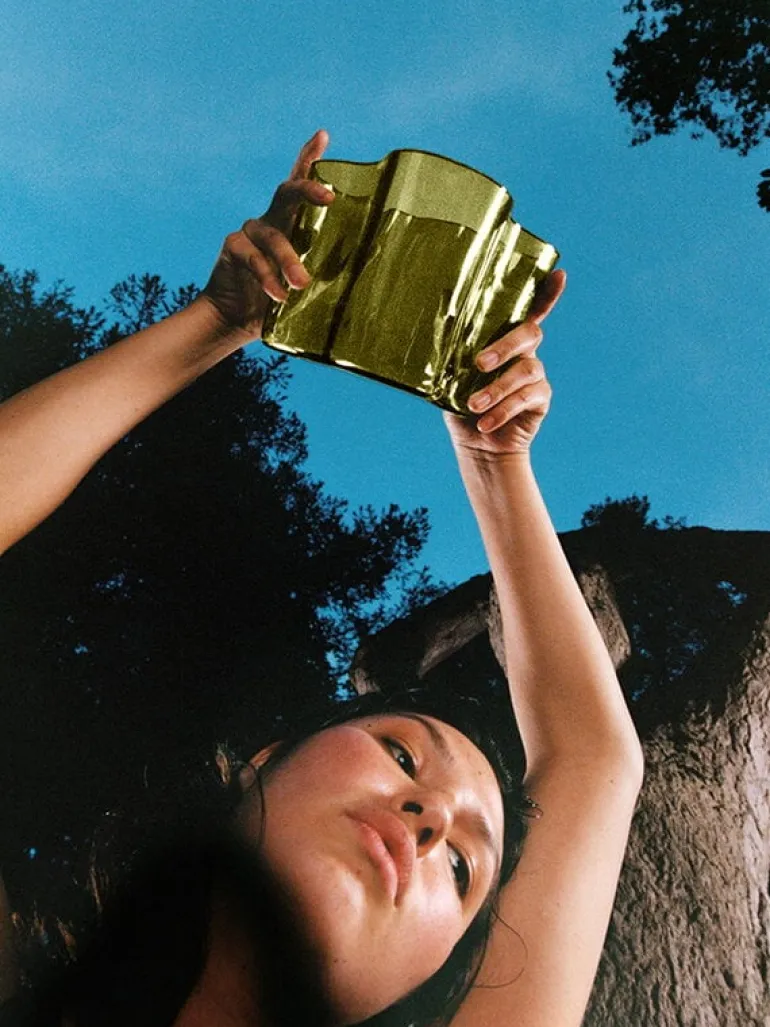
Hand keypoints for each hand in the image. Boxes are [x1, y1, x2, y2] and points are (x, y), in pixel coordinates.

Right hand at [201, 129, 334, 339]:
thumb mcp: (308, 288)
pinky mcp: (233, 248)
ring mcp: (250, 232)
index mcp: (290, 223)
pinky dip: (267, 277)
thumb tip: (370, 281)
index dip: (308, 157)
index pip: (299, 183)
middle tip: (329, 197)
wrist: (236, 320)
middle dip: (308, 188)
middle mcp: (271, 220)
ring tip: (301, 284)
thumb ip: (326, 277)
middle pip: (287, 193)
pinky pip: (253, 259)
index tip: (323, 135)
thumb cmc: (280, 303)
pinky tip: (278, 295)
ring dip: (289, 258)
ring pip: (274, 235)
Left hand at [443, 270, 566, 457]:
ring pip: (526, 370)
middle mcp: (525, 352)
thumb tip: (436, 320)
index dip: (546, 293)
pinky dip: (502, 410)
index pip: (529, 311)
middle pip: (529, 333)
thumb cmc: (462, 403)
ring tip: (473, 405)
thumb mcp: (448, 376)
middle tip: (479, 364)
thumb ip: (449, 351)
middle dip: (505, 346)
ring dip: (497, 388)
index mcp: (505, 339)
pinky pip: (526, 398)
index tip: (559, 274)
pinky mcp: (540, 399)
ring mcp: (535, 374)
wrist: (476, 443)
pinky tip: (485, 423)